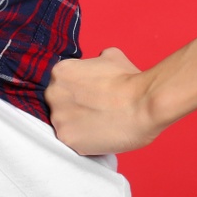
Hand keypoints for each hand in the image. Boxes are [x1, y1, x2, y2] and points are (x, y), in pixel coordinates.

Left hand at [44, 46, 166, 155]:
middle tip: (95, 111)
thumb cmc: (130, 80)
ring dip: (79, 125)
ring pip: (64, 123)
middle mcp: (53, 93)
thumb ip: (95, 61)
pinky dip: (85, 141)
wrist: (144, 104)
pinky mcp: (67, 138)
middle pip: (58, 104)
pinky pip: (73, 141)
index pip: (61, 84)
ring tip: (100, 124)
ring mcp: (58, 117)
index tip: (89, 97)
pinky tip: (100, 135)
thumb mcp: (110, 56)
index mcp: (60, 72)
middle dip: (74, 107)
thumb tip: (97, 61)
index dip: (77, 92)